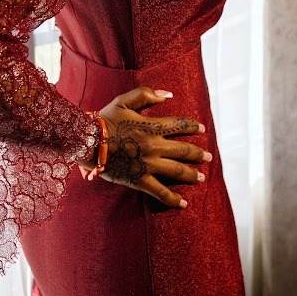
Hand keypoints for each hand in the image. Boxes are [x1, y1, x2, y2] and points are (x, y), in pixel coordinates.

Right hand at [77, 86, 210, 208]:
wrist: (88, 142)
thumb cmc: (104, 120)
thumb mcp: (124, 101)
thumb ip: (146, 94)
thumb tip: (168, 96)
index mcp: (151, 126)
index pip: (179, 125)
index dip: (192, 126)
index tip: (202, 129)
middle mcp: (154, 146)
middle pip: (183, 150)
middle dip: (198, 154)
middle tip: (209, 157)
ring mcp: (148, 165)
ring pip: (176, 171)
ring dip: (191, 174)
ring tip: (201, 177)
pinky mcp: (139, 180)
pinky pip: (160, 192)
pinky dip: (172, 198)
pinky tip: (183, 202)